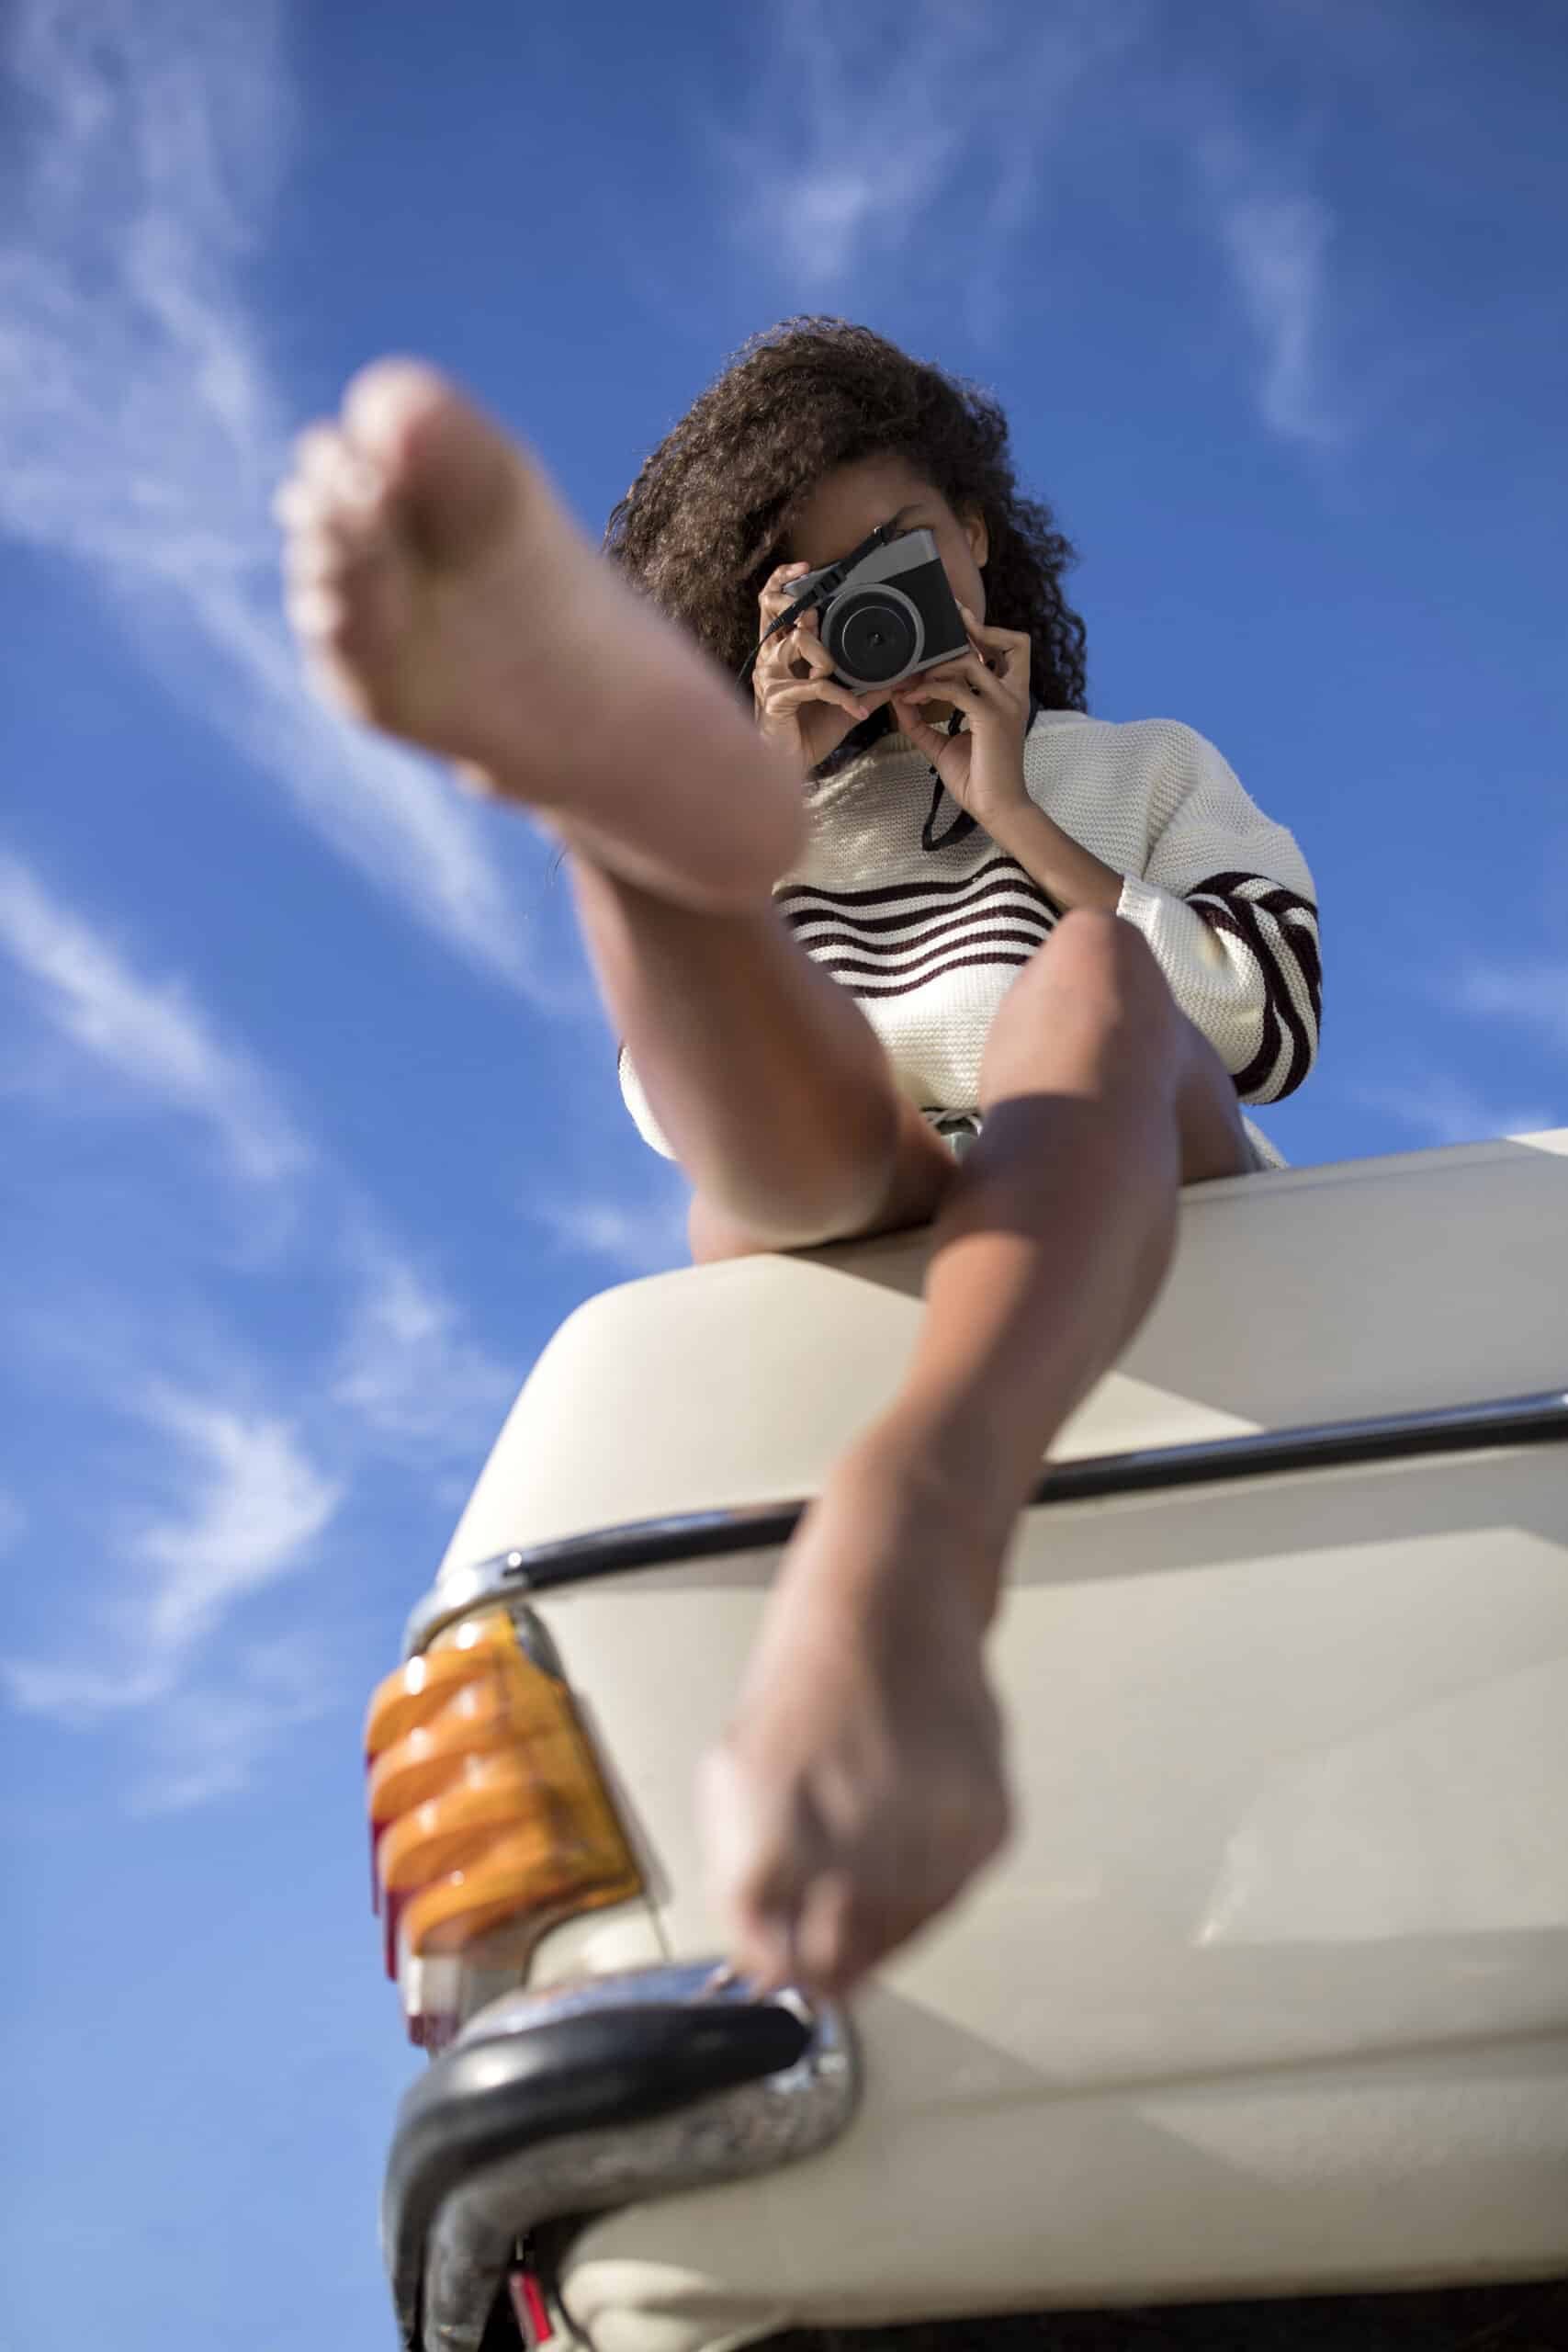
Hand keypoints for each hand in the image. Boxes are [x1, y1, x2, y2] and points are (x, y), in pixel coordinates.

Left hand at [699, 1437, 1010, 1997]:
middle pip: (840, 1959)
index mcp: (773, 1819)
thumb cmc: (811, 1665)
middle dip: (826, 1961)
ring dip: (882, 1923)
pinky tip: (911, 1838)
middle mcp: (854, 1827)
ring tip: (870, 1866)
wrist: (895, 1591)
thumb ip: (751, 1867)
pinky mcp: (986, 1818)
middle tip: (823, 1945)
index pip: (768, 1951)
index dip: (771, 1964)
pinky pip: (954, 1894)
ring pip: (903, 1933)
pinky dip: (932, 1884)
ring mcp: (927, 1825)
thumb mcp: (740, 1766)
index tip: (775, 1967)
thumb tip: (766, 1950)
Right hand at [753, 562, 888, 770]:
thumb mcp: (843, 703)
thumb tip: (900, 678)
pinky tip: (855, 712)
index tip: (804, 569)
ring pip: (798, 640)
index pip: (772, 604)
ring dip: (826, 655)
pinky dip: (841, 698)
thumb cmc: (807, 731)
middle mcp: (770, 658)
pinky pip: (814, 685)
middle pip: (771, 607)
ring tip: (834, 675)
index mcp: (780, 651)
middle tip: (815, 612)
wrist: (791, 766)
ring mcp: (769, 676)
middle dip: (794, 599)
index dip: (783, 581)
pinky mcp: (776, 698)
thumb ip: (867, 687)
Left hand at [892, 607, 1031, 832]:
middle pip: (1009, 642)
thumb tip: (899, 699)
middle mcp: (1014, 695)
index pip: (1014, 649)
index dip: (990, 632)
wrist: (995, 808)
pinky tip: (911, 698)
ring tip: (911, 678)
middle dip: (974, 629)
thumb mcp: (943, 744)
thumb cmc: (976, 778)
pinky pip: (955, 689)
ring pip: (970, 662)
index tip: (960, 622)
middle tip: (938, 628)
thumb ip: (922, 721)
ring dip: (935, 666)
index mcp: (1010, 697)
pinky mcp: (991, 718)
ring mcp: (1005, 704)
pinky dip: (929, 689)